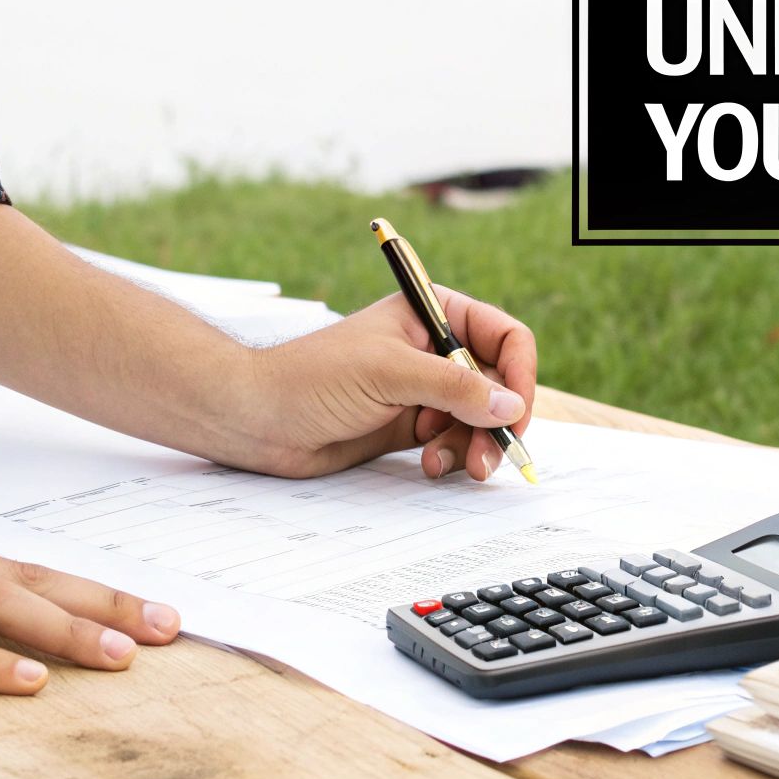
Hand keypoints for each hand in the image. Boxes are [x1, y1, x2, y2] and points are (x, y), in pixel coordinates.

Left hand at [230, 286, 536, 479]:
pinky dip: (452, 456)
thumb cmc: (311, 378)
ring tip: (449, 465)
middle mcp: (434, 348)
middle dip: (497, 422)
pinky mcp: (411, 425)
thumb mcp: (389, 373)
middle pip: (499, 384)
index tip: (515, 413)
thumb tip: (511, 406)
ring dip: (474, 445)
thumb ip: (454, 388)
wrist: (258, 419)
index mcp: (433, 313)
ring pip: (480, 419)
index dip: (519, 374)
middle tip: (489, 458)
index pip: (505, 336)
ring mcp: (424, 389)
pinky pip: (455, 442)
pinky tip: (428, 464)